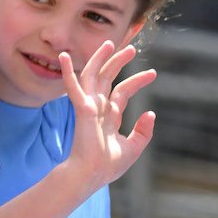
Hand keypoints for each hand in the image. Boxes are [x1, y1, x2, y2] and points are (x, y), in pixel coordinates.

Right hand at [60, 41, 156, 187]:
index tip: (153, 73)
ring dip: (100, 59)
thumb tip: (151, 113)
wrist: (92, 174)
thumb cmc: (108, 166)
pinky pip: (73, 86)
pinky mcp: (81, 108)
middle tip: (131, 49)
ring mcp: (88, 107)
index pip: (122, 92)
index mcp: (108, 116)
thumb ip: (143, 131)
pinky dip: (68, 71)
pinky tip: (63, 57)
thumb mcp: (133, 147)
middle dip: (118, 62)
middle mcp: (97, 108)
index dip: (137, 81)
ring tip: (110, 43)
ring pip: (93, 76)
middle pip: (107, 78)